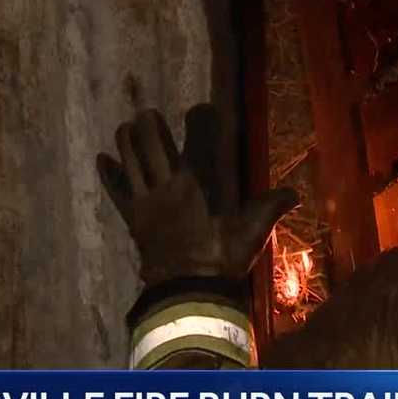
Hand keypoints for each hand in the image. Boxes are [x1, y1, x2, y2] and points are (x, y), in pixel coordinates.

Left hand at [96, 104, 297, 286]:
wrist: (186, 291)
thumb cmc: (221, 259)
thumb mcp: (252, 233)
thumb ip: (270, 208)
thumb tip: (295, 194)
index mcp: (196, 184)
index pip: (197, 141)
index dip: (199, 119)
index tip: (200, 108)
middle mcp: (167, 185)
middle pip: (152, 144)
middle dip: (150, 124)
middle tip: (148, 113)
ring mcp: (145, 201)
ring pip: (130, 161)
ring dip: (126, 141)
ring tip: (126, 127)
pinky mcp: (132, 218)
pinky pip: (116, 190)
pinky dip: (109, 174)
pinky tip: (102, 159)